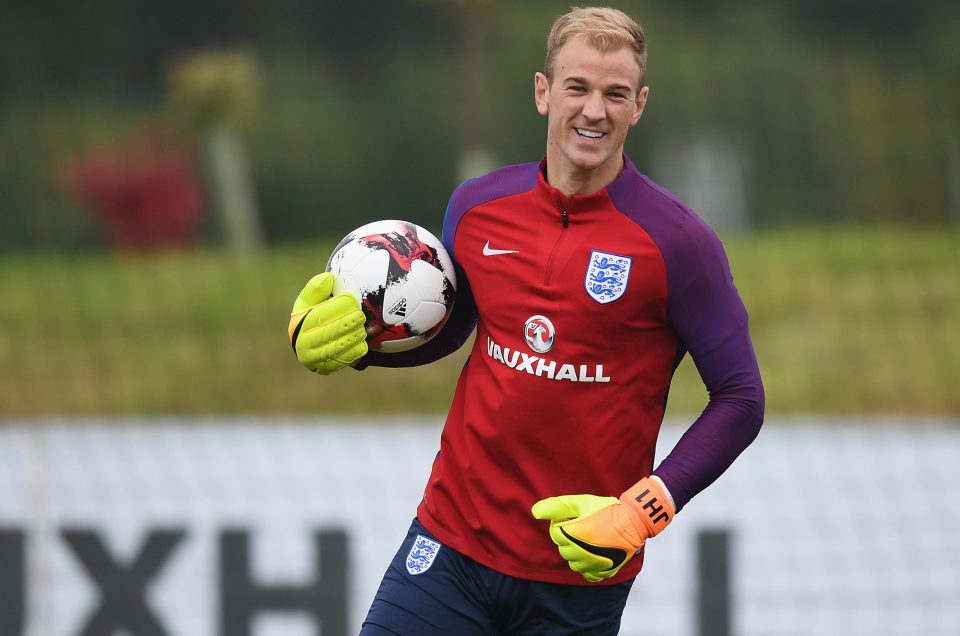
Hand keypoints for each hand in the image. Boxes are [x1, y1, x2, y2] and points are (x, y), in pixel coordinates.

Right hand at [288, 272, 367, 374]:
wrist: (311, 341)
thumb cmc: (312, 314)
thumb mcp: (310, 299)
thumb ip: (317, 287)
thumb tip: (328, 278)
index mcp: (299, 324)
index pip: (319, 315)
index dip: (337, 307)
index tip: (351, 300)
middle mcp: (302, 344)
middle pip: (329, 332)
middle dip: (348, 323)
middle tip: (360, 316)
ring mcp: (313, 359)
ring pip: (336, 348)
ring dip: (353, 337)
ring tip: (362, 329)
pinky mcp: (325, 368)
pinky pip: (343, 361)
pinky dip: (355, 352)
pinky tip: (362, 343)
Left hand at [531, 477, 673, 581]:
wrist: (632, 521)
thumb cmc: (605, 510)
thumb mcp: (579, 502)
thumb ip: (555, 507)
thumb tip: (535, 512)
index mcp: (570, 536)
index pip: (554, 533)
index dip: (564, 523)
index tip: (576, 517)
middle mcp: (579, 554)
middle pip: (563, 549)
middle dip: (570, 538)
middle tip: (586, 526)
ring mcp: (592, 565)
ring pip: (574, 563)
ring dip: (578, 552)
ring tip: (591, 539)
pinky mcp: (603, 572)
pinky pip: (587, 574)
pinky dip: (588, 566)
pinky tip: (595, 554)